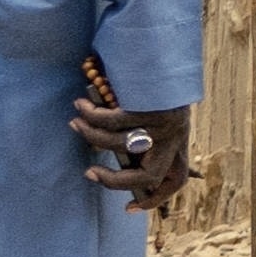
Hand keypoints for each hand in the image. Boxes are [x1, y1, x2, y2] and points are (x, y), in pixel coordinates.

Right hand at [70, 66, 194, 216]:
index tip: (129, 208)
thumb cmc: (158, 84)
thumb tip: (110, 154)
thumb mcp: (159, 114)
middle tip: (90, 174)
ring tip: (76, 124)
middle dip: (116, 182)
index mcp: (180, 141)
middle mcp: (176, 136)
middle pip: (150, 176)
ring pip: (121, 144)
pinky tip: (80, 109)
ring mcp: (165, 122)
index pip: (176, 180)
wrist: (170, 48)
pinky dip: (93, 116)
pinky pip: (114, 120)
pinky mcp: (151, 107)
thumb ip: (144, 135)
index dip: (155, 199)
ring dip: (93, 136)